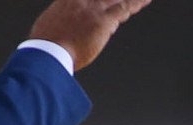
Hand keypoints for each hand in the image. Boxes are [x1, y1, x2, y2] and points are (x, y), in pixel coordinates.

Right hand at [29, 0, 153, 73]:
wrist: (49, 53)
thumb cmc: (46, 46)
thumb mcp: (49, 25)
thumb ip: (60, 20)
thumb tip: (61, 26)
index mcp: (68, 0)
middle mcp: (82, 0)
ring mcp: (93, 8)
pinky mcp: (103, 20)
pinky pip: (125, 8)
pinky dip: (137, 3)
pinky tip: (145, 0)